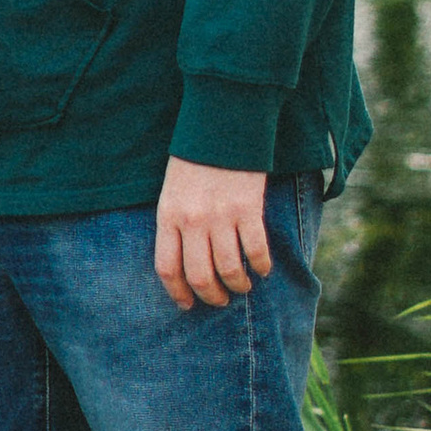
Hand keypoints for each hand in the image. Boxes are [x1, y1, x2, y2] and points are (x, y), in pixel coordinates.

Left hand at [154, 159, 272, 311]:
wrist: (221, 127)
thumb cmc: (195, 161)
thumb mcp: (172, 192)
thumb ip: (175, 225)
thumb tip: (185, 265)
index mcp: (168, 216)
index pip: (168, 267)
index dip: (178, 292)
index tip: (187, 304)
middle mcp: (192, 220)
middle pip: (199, 275)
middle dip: (211, 296)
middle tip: (219, 300)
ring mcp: (221, 216)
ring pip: (228, 269)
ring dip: (237, 285)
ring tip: (242, 286)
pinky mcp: (248, 209)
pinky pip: (255, 250)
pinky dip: (261, 265)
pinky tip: (262, 268)